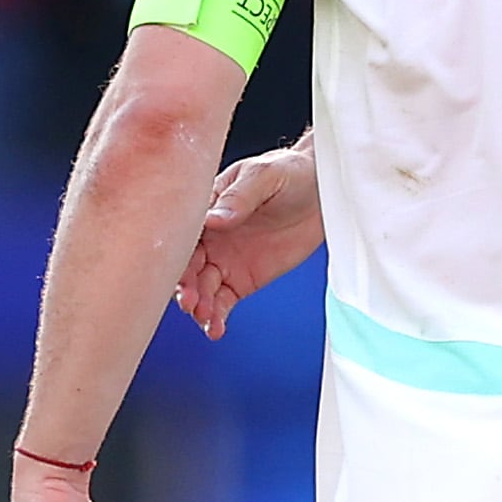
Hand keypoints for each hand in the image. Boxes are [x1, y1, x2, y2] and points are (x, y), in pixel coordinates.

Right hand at [176, 142, 324, 339]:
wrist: (322, 188)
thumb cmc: (289, 172)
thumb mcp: (264, 176)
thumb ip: (239, 198)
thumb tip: (214, 219)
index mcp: (205, 209)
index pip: (183, 236)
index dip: (178, 256)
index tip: (182, 272)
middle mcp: (208, 238)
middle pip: (186, 268)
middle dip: (185, 286)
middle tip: (191, 301)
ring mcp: (223, 261)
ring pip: (201, 289)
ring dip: (199, 305)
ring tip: (205, 316)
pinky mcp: (242, 279)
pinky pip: (223, 302)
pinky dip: (216, 317)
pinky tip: (215, 329)